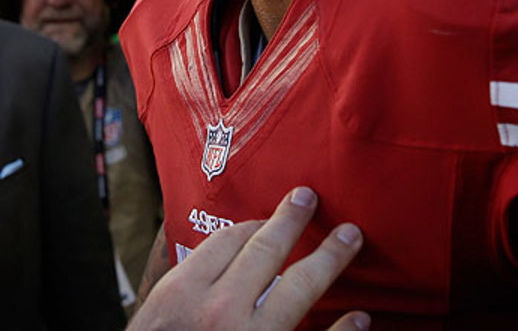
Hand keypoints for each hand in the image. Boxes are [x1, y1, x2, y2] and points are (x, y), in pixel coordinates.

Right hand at [130, 187, 367, 330]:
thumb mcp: (156, 317)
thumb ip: (183, 288)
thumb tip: (209, 259)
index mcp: (184, 291)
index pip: (225, 241)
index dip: (252, 222)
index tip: (269, 215)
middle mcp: (219, 310)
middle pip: (264, 251)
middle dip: (292, 220)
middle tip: (312, 198)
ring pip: (298, 288)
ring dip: (329, 258)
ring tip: (350, 237)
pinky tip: (361, 318)